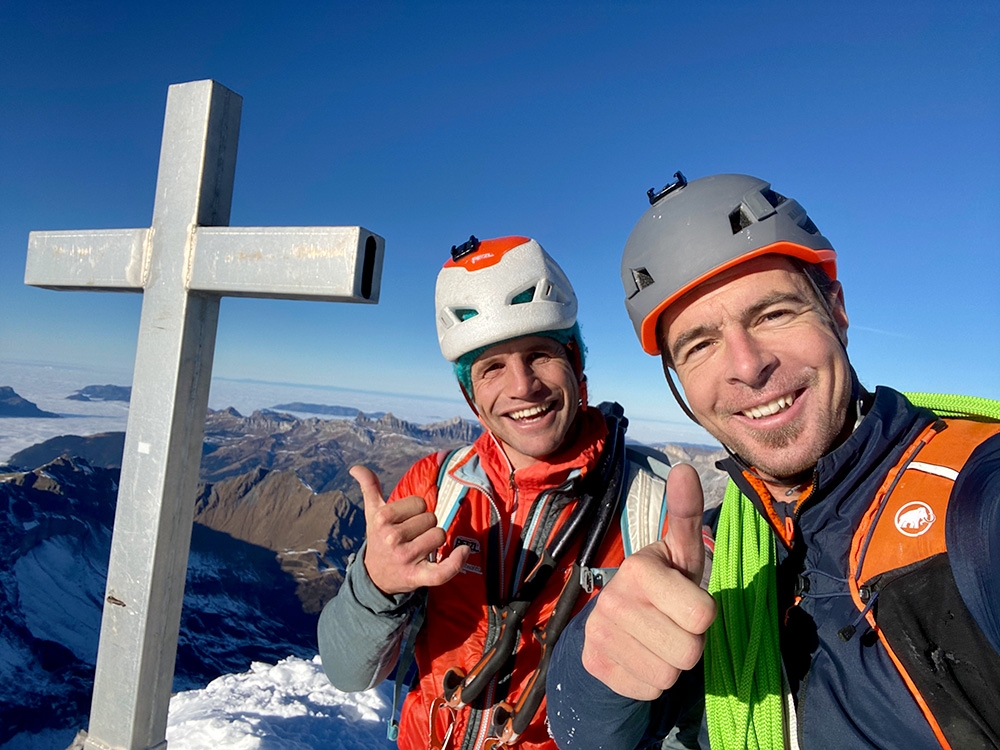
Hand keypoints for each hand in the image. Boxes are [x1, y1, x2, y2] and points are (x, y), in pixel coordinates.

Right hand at [351, 465, 470, 595]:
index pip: (420, 502)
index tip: (405, 522)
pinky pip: (443, 570)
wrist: (375, 577)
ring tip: (420, 549)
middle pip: (431, 518)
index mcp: (382, 518)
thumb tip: (355, 467)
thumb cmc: (379, 538)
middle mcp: (392, 537)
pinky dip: (456, 561)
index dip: (416, 511)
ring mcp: (404, 558)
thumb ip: (369, 487)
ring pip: (440, 535)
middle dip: (426, 526)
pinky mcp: (417, 577)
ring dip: (435, 541)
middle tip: (411, 538)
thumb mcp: (372, 513)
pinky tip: (462, 551)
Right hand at [581, 463, 716, 699]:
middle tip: (671, 625)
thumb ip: (685, 515)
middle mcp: (614, 600)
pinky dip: (650, 681)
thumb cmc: (659, 587)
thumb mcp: (677, 553)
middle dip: (689, 643)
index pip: (704, 614)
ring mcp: (600, 635)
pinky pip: (648, 691)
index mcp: (639, 568)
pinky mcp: (596, 666)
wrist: (608, 626)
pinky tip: (638, 659)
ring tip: (655, 642)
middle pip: (689, 651)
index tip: (684, 602)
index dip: (703, 614)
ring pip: (670, 676)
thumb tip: (685, 467)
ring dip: (671, 665)